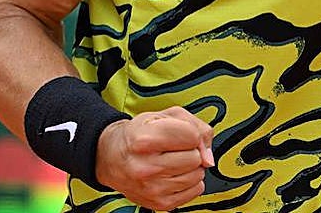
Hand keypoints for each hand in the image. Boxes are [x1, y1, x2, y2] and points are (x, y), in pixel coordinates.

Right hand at [95, 106, 214, 210]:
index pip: (192, 136)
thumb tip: (208, 155)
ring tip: (173, 160)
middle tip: (174, 148)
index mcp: (145, 140)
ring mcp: (153, 188)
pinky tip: (174, 174)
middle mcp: (146, 166)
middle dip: (190, 150)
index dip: (190, 132)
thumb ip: (194, 126)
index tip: (180, 133)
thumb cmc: (138, 135)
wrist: (112, 157)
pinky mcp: (160, 203)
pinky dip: (190, 182)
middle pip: (195, 158)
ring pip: (197, 175)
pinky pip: (195, 191)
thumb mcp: (162, 116)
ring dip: (190, 167)